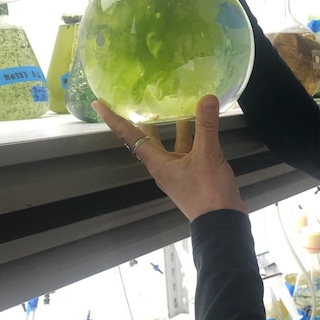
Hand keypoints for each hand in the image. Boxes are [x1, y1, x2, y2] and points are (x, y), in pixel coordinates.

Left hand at [92, 95, 246, 221]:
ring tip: (176, 104)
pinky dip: (190, 136)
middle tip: (141, 98)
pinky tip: (202, 127)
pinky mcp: (192, 175)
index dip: (114, 119)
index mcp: (157, 162)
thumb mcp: (207, 155)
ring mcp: (178, 171)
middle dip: (145, 119)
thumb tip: (207, 98)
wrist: (221, 221)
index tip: (98, 104)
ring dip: (172, 126)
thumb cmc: (207, 191)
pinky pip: (186, 150)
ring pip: (170, 143)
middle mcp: (163, 166)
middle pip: (148, 138)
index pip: (129, 135)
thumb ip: (206, 126)